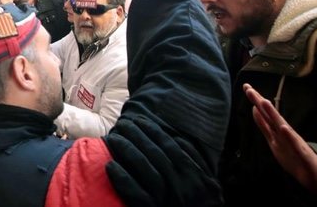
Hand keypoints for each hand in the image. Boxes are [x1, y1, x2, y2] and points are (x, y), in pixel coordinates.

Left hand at [105, 117, 221, 206]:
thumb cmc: (195, 205)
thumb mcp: (207, 186)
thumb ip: (195, 163)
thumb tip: (176, 136)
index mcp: (197, 178)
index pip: (171, 147)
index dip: (153, 130)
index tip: (138, 119)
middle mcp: (183, 189)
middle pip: (156, 154)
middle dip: (137, 135)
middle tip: (121, 124)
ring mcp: (167, 202)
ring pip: (145, 169)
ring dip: (127, 150)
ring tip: (112, 138)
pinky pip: (135, 194)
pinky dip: (122, 179)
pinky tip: (109, 166)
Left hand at [243, 83, 316, 191]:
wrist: (313, 176)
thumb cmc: (293, 156)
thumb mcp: (273, 139)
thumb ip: (264, 125)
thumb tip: (254, 109)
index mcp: (277, 131)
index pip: (264, 113)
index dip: (256, 100)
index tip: (246, 87)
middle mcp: (284, 133)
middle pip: (270, 115)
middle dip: (260, 102)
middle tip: (249, 89)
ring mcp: (293, 142)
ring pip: (282, 126)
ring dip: (273, 114)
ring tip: (264, 101)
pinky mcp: (302, 154)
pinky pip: (294, 144)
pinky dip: (288, 136)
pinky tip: (283, 128)